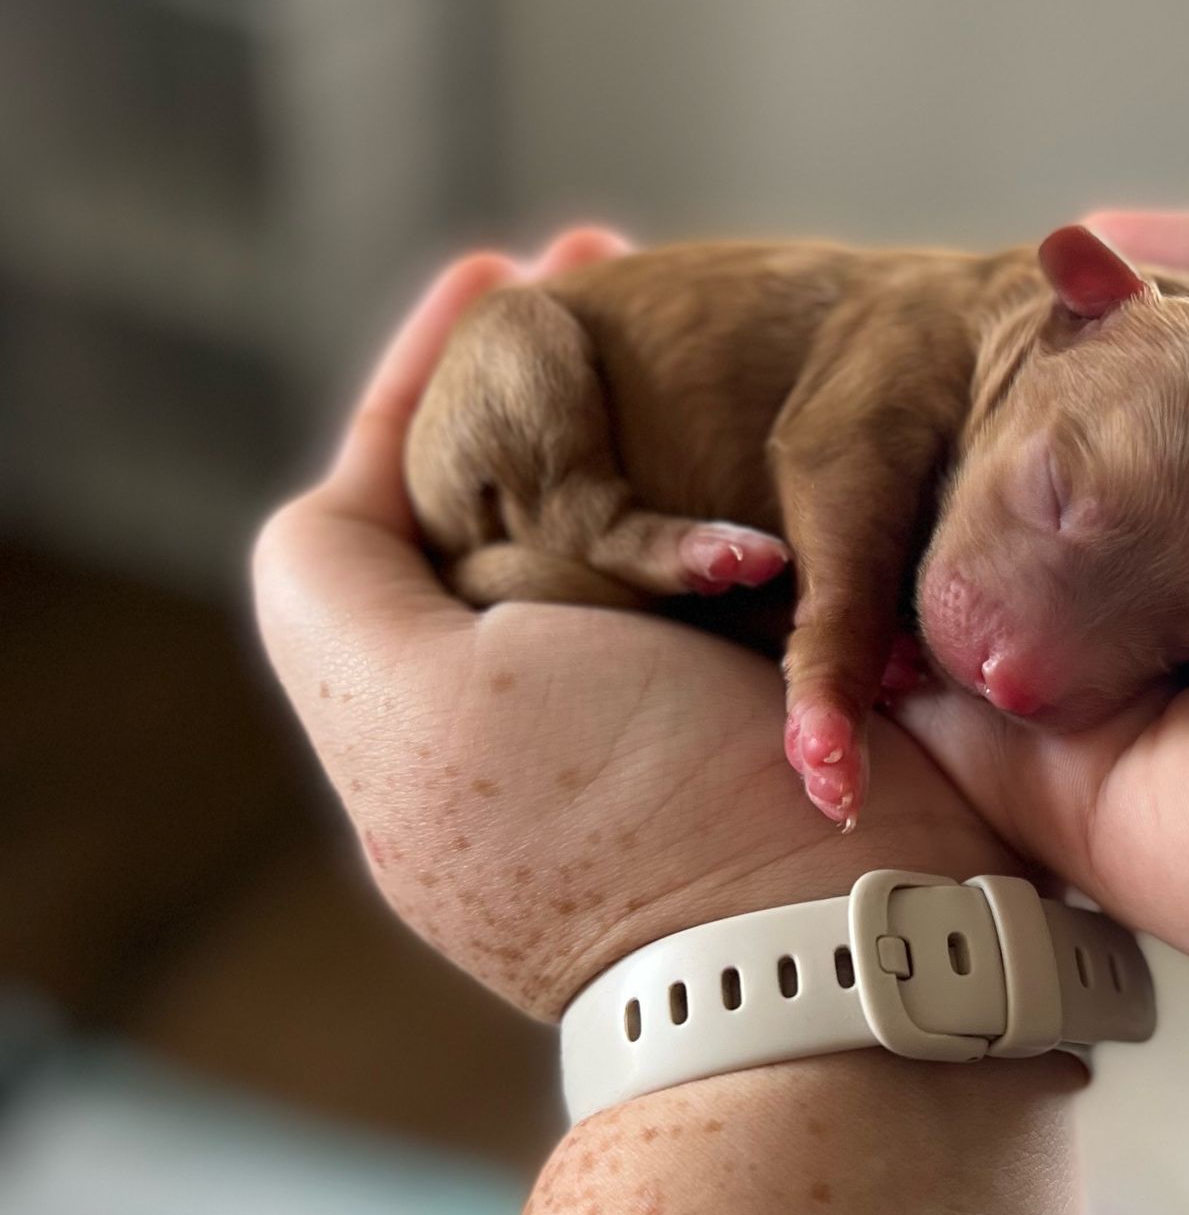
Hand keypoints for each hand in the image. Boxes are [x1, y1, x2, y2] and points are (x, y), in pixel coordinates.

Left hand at [255, 231, 1009, 1021]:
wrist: (826, 952)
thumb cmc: (619, 821)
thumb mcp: (411, 698)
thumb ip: (336, 582)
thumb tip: (350, 491)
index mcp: (434, 702)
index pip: (390, 500)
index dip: (422, 369)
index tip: (492, 266)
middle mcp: (543, 707)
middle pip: (508, 492)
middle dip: (545, 368)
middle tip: (609, 261)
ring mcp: (670, 713)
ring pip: (634, 511)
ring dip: (654, 405)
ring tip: (697, 306)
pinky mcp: (783, 713)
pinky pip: (755, 565)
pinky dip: (757, 495)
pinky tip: (784, 434)